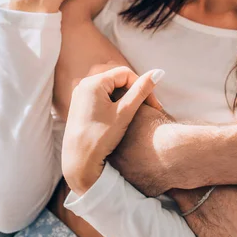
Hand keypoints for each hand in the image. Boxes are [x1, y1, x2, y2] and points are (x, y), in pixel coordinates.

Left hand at [62, 65, 164, 195]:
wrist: (77, 164)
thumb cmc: (100, 138)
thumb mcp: (125, 112)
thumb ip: (142, 90)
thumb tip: (158, 72)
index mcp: (93, 83)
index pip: (126, 74)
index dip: (142, 85)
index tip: (154, 105)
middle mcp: (84, 85)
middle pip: (118, 80)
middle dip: (135, 91)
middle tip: (148, 109)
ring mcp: (80, 95)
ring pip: (111, 89)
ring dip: (126, 98)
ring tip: (137, 114)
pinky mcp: (80, 106)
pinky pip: (102, 97)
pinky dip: (115, 103)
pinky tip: (122, 117)